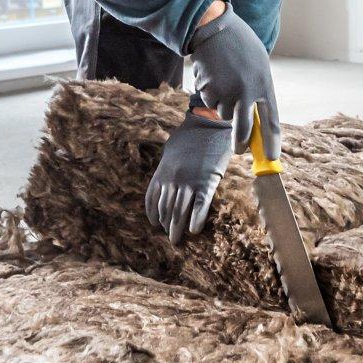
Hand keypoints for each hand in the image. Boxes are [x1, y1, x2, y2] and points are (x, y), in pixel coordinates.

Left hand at [145, 109, 232, 244]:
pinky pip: (200, 207)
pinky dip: (196, 221)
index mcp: (162, 171)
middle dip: (166, 225)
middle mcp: (173, 180)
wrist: (209, 124)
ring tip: (177, 238)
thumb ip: (167, 167)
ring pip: (180, 211)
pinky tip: (194, 230)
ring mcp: (189, 182)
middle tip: (170, 237)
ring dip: (177, 227)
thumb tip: (165, 180)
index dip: (154, 214)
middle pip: (166, 209)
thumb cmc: (190, 135)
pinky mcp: (207, 183)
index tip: (156, 224)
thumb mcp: (171, 151)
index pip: (153, 200)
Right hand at [188, 8, 279, 164]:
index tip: (272, 158)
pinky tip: (214, 77)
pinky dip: (212, 96)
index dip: (272, 143)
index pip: (271, 121)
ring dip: (224, 106)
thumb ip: (260, 90)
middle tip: (239, 150)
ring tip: (225, 82)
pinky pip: (212, 103)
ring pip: (224, 115)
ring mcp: (226, 92)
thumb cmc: (240, 45)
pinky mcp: (209, 90)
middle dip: (241, 143)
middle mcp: (247, 92)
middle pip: (244, 129)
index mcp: (264, 85)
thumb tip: (260, 120)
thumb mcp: (259, 65)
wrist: (214, 28)